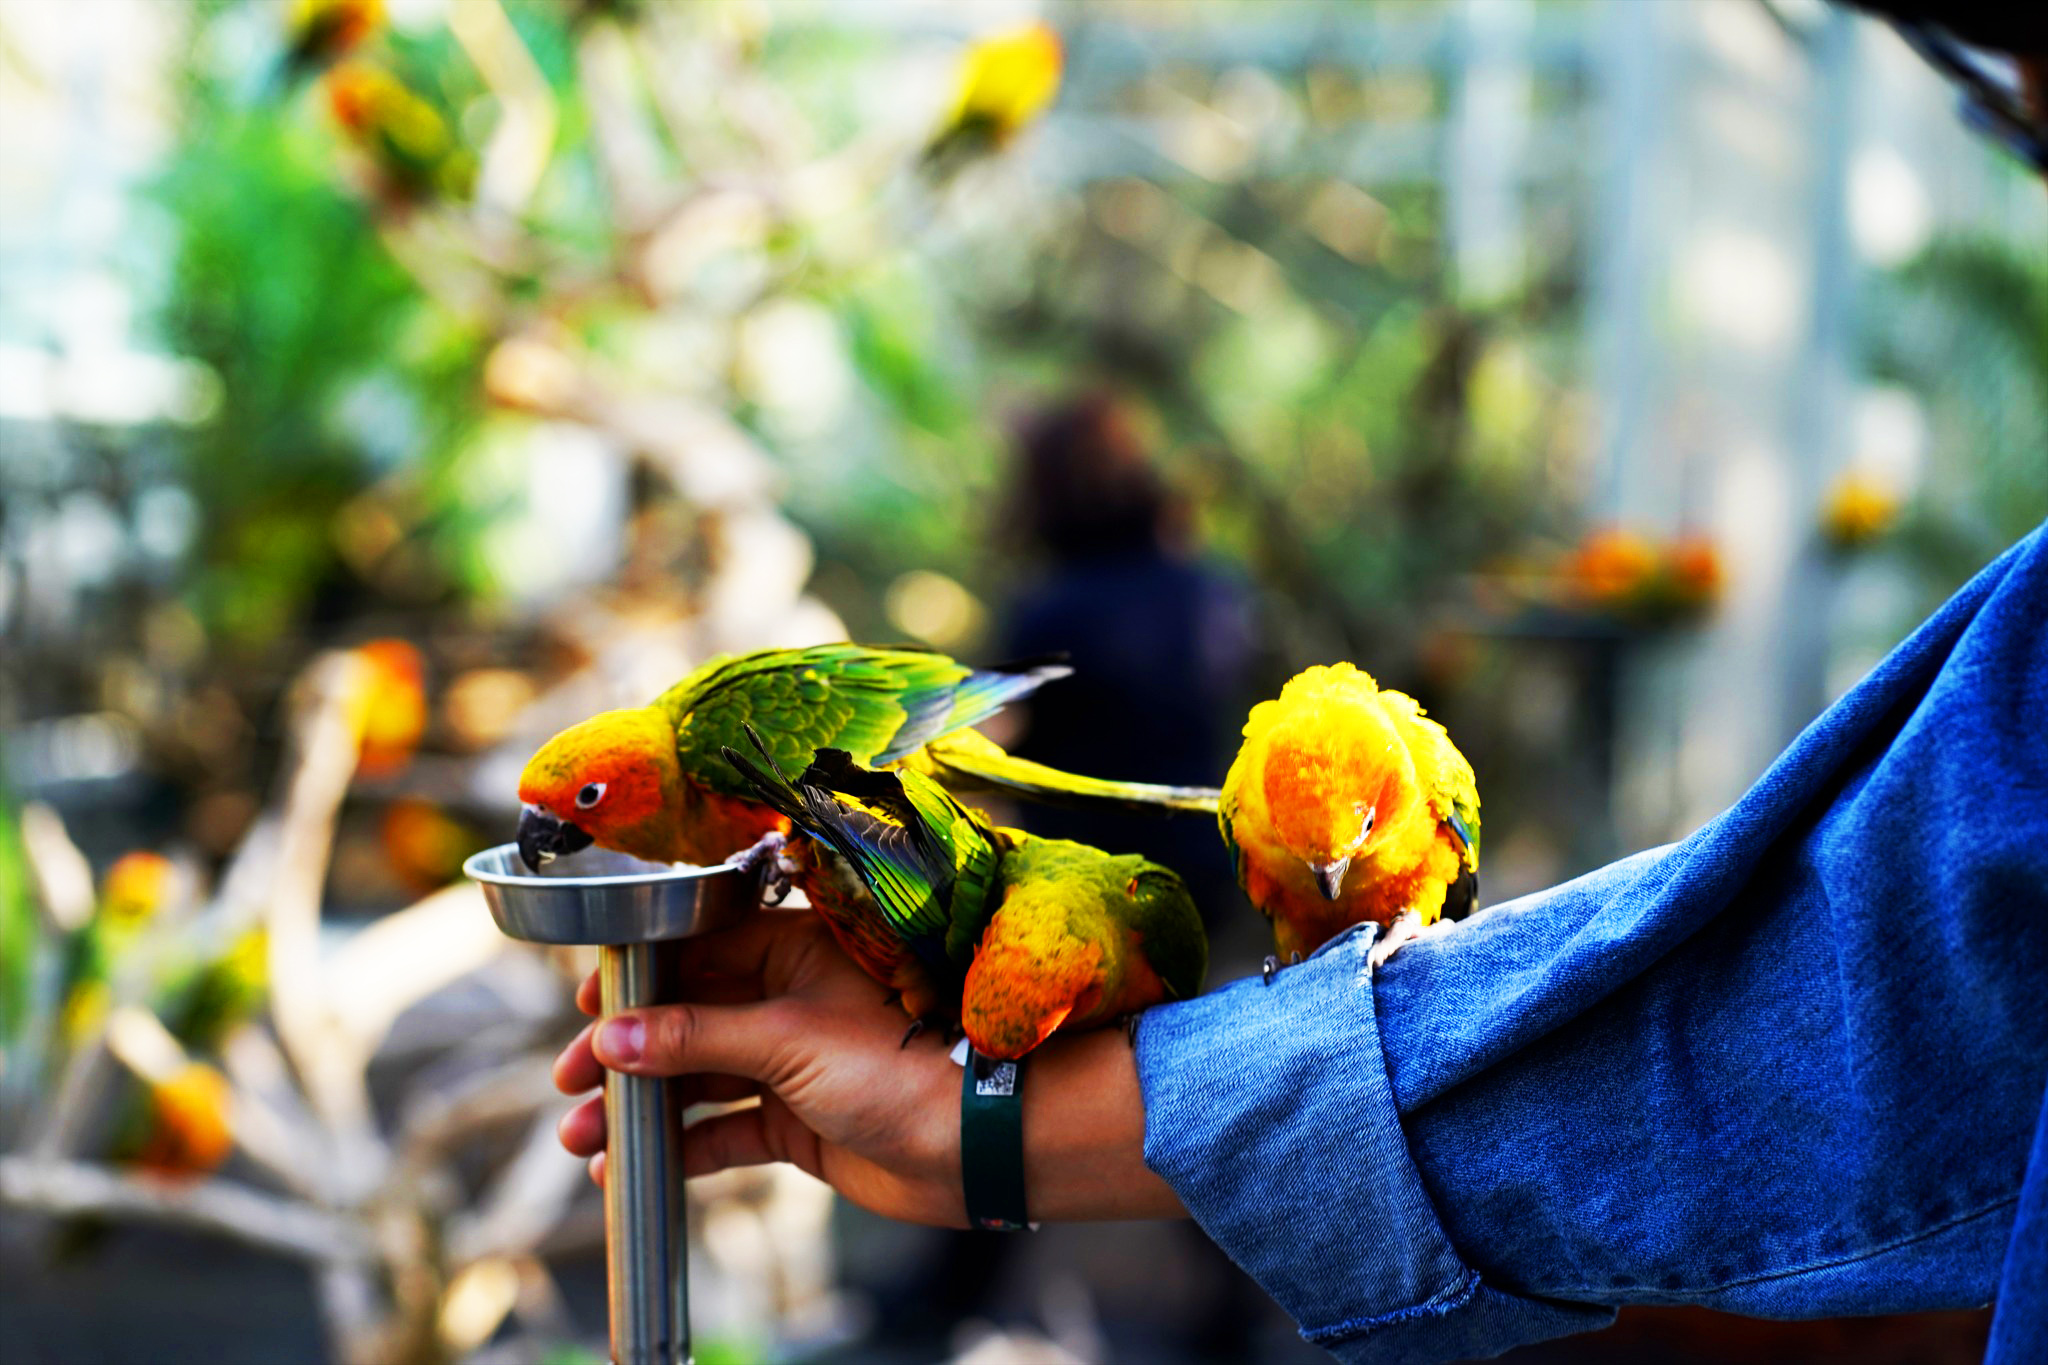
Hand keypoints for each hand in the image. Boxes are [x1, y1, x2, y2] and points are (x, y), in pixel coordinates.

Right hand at [552, 908, 1186, 1225]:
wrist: (978, 1143)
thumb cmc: (905, 1064)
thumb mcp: (788, 1039)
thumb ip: (698, 1036)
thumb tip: (614, 1036)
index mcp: (798, 949)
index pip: (699, 948)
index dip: (639, 976)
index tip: (587, 1002)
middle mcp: (792, 998)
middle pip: (687, 1015)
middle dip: (626, 1049)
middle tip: (570, 1079)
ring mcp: (793, 1062)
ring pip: (697, 1076)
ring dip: (641, 1104)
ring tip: (584, 1137)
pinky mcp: (798, 1121)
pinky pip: (724, 1129)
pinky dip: (680, 1146)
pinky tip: (635, 1167)